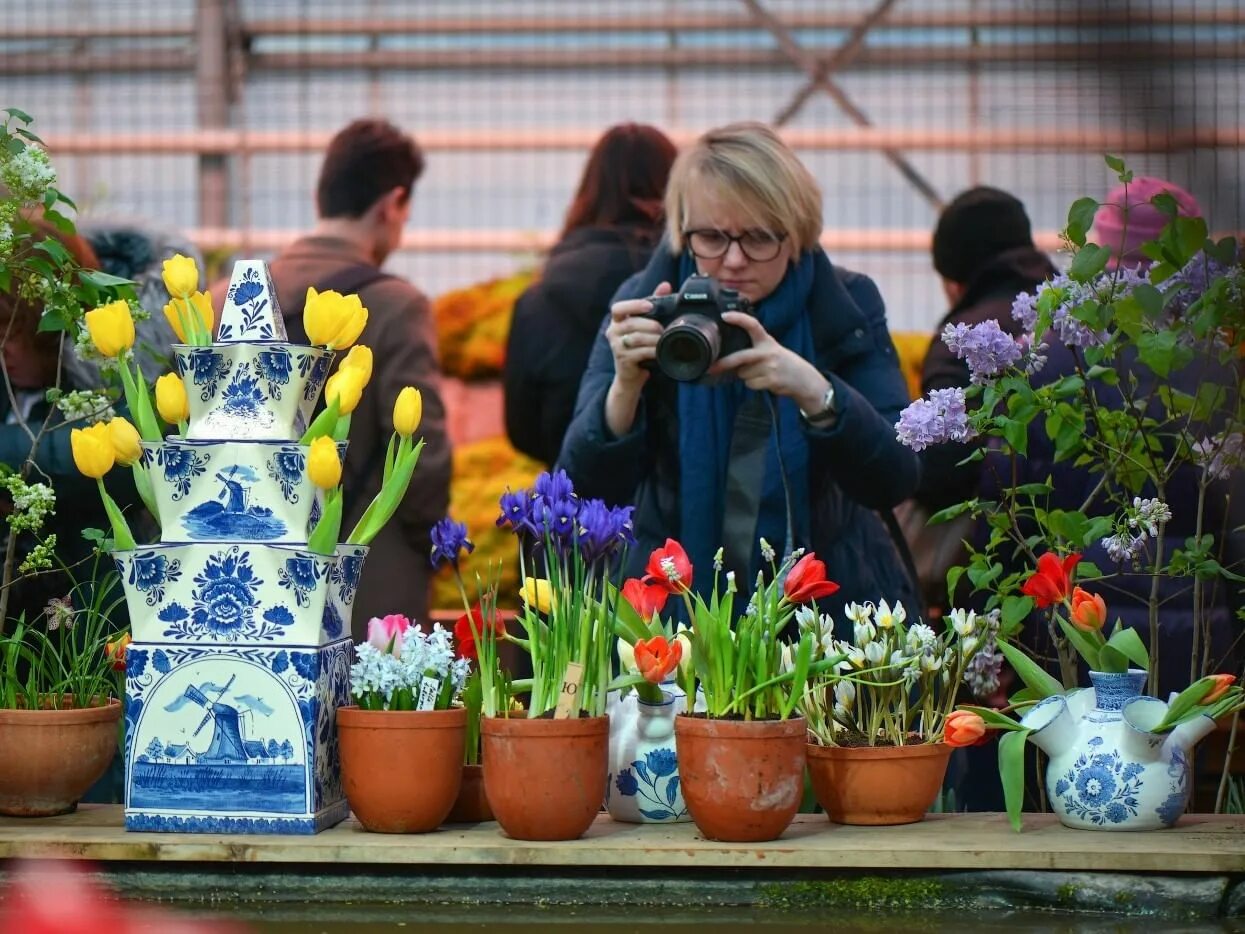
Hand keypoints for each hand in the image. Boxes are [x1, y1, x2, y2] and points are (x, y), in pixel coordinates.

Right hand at [606, 281, 670, 390]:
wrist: (631, 374)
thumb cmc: (639, 345)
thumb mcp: (645, 322)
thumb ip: (654, 302)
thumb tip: (666, 285)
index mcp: (617, 320)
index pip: (618, 308)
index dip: (633, 305)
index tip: (649, 306)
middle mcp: (613, 332)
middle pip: (631, 324)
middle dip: (651, 325)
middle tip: (664, 329)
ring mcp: (616, 347)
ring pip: (636, 338)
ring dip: (654, 339)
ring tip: (664, 339)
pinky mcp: (623, 360)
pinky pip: (640, 352)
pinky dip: (653, 351)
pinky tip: (660, 351)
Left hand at [710, 312, 829, 411]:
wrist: (803, 379)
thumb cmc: (782, 363)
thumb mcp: (771, 349)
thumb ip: (753, 348)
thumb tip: (728, 355)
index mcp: (767, 341)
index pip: (753, 325)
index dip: (738, 319)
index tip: (724, 316)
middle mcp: (768, 352)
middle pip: (740, 357)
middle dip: (724, 363)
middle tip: (712, 367)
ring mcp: (770, 366)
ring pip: (743, 373)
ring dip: (745, 376)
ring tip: (759, 373)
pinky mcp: (771, 380)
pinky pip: (750, 384)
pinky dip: (753, 385)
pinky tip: (764, 381)